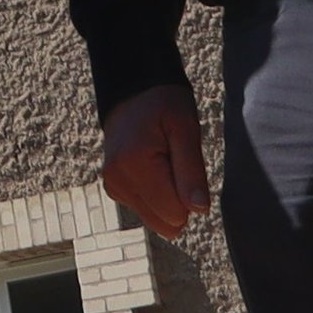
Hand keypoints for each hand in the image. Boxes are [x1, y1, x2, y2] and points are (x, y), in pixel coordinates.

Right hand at [100, 84, 207, 238]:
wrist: (133, 89)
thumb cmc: (163, 103)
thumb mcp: (186, 128)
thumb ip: (192, 172)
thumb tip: (199, 210)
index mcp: (134, 164)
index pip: (176, 214)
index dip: (189, 194)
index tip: (183, 162)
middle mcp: (117, 180)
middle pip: (166, 223)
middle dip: (179, 199)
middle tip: (175, 162)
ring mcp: (113, 185)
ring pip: (157, 219)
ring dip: (168, 196)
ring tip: (163, 161)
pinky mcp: (114, 188)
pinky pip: (146, 210)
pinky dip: (156, 194)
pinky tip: (153, 166)